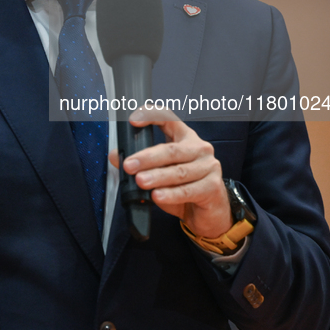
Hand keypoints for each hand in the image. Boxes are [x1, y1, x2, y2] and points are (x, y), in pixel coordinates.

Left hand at [109, 106, 231, 238]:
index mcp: (185, 138)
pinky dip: (171, 194)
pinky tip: (158, 195)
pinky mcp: (212, 187)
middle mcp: (199, 148)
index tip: (134, 120)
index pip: (169, 119)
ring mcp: (208, 167)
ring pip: (179, 171)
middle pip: (171, 149)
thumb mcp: (160, 172)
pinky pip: (188, 190)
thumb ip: (141, 163)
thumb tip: (116, 156)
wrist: (209, 213)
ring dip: (157, 176)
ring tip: (141, 181)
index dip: (151, 116)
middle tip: (129, 165)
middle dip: (147, 158)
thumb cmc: (185, 187)